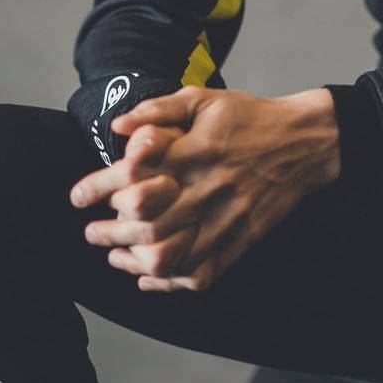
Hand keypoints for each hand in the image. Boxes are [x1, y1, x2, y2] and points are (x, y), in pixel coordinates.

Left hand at [69, 86, 339, 291]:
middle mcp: (208, 188)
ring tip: (115, 254)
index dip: (98, 187)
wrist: (304, 142)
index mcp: (195, 150)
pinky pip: (199, 274)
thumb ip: (158, 110)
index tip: (78, 195)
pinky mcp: (240, 240)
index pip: (133, 175)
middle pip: (144, 223)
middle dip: (107, 231)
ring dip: (132, 261)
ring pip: (169, 256)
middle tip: (90, 231)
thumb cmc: (248, 117)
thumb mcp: (204, 99)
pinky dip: (168, 283)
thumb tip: (117, 127)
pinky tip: (149, 277)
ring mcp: (226, 219)